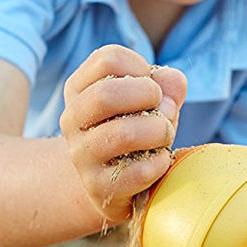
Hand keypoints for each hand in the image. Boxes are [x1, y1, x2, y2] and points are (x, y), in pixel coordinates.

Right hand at [60, 45, 186, 224]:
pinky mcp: (99, 187)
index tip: (150, 84)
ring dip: (159, 131)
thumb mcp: (150, 102)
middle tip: (162, 107)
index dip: (140, 66)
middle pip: (106, 95)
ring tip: (165, 134)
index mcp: (79, 89)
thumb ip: (166, 85)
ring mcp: (82, 156)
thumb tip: (173, 83)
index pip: (107, 59)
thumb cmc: (135, 130)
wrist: (110, 183)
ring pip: (121, 134)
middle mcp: (72, 120)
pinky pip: (138, 172)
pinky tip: (160, 160)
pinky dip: (160, 162)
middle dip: (149, 96)